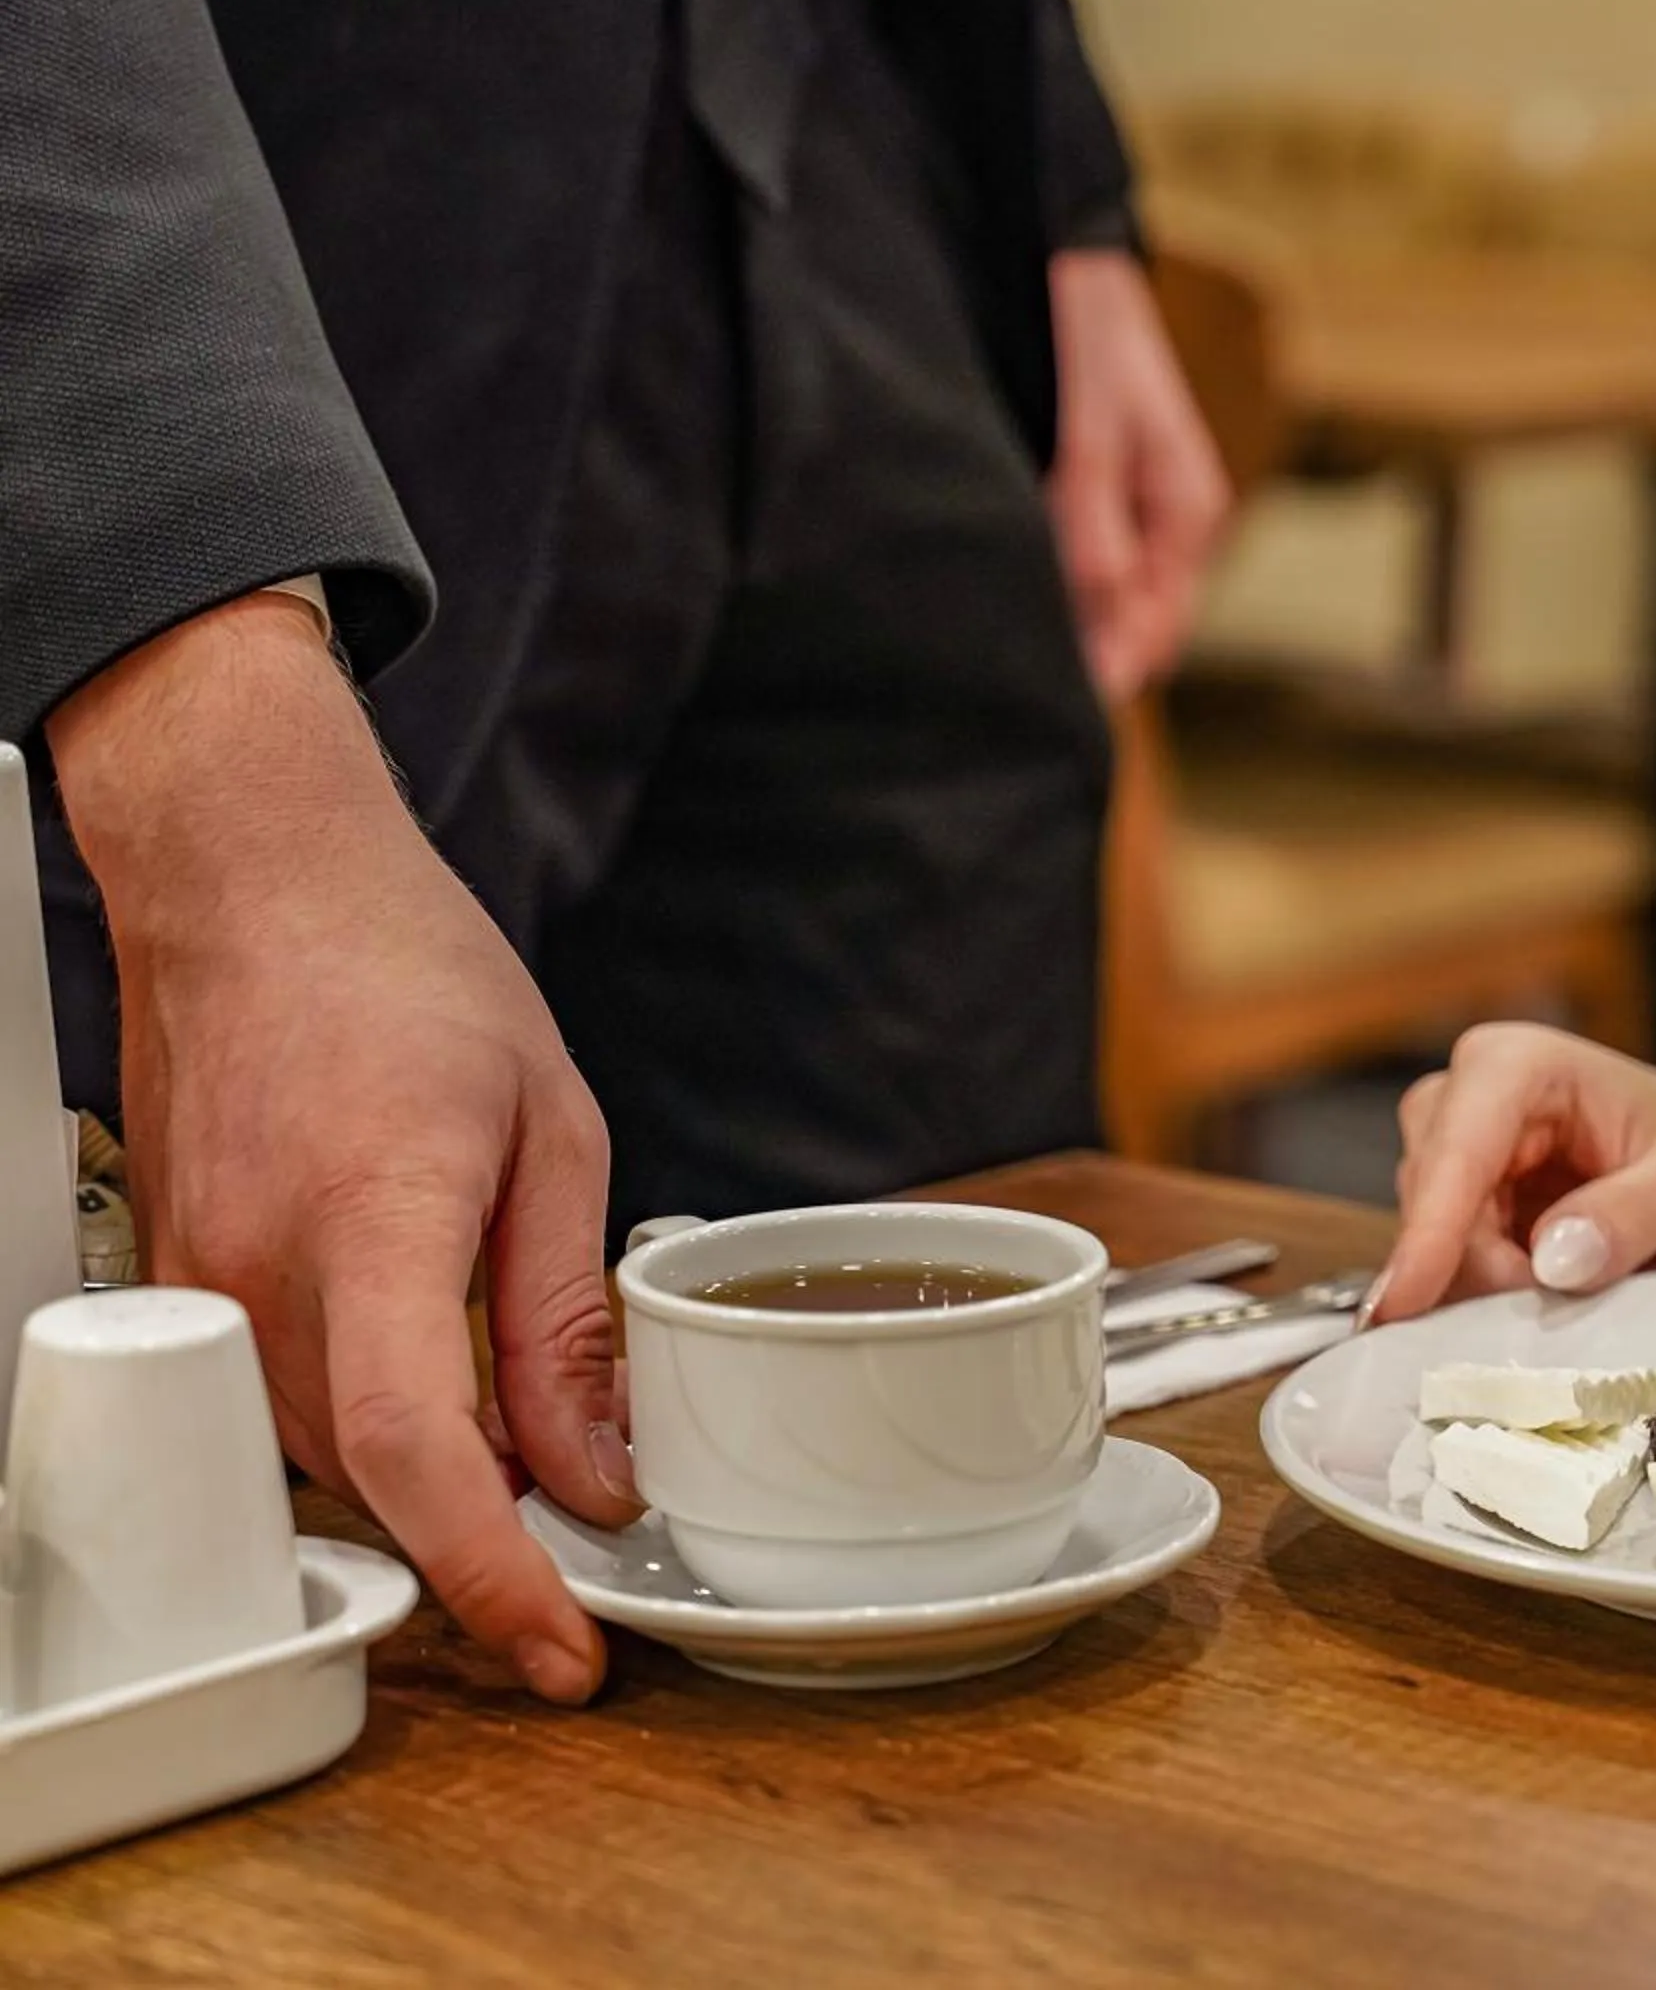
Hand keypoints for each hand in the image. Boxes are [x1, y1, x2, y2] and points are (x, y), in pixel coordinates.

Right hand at [50, 596, 640, 1701]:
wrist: (254, 886)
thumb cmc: (410, 975)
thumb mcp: (556, 1132)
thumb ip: (568, 1319)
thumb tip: (596, 1473)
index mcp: (377, 1216)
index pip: (415, 1447)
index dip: (489, 1572)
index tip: (559, 1651)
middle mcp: (263, 1266)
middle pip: (370, 1477)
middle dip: (482, 1533)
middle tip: (587, 1539)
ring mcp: (200, 1279)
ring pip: (319, 1458)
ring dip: (423, 1476)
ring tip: (526, 1440)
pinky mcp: (177, 1282)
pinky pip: (275, 1402)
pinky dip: (363, 1421)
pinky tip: (436, 1374)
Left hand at [1045, 248, 1230, 702]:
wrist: (1073, 260)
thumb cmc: (1093, 334)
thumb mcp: (1094, 428)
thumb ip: (1094, 516)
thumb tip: (1098, 609)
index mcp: (1190, 516)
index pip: (1156, 630)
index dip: (1108, 670)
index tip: (1053, 703)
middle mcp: (1167, 527)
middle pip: (1131, 625)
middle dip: (1083, 656)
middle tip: (1009, 687)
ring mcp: (1132, 515)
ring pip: (1100, 599)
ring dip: (1061, 623)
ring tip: (996, 648)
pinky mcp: (1093, 498)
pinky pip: (1076, 564)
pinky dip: (1045, 584)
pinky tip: (1000, 592)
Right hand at [1375, 1024, 1655, 1320]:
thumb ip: (1633, 1214)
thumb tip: (1556, 1257)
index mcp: (1524, 1064)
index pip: (1457, 1146)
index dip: (1430, 1227)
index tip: (1406, 1300)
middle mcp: (1477, 1098)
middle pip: (1429, 1197)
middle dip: (1469, 1268)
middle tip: (1534, 1320)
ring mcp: (1469, 1156)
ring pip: (1430, 1238)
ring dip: (1483, 1287)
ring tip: (1558, 1312)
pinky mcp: (1474, 1209)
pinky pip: (1451, 1265)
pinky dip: (1487, 1299)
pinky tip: (1535, 1315)